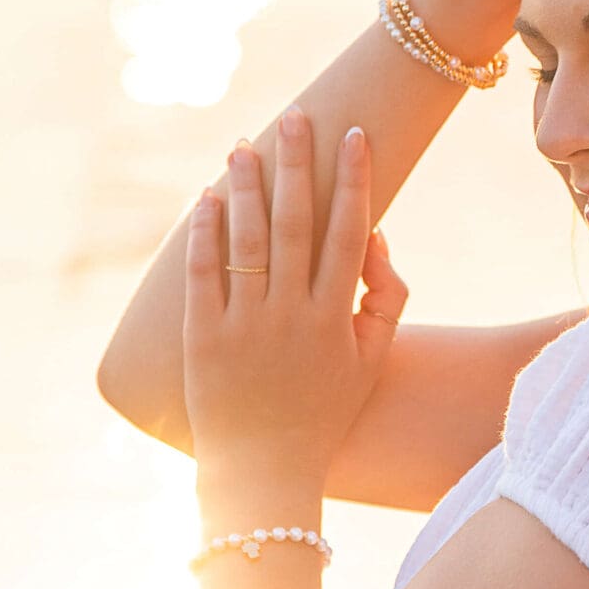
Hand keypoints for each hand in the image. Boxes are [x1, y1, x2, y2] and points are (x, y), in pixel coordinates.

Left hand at [183, 108, 407, 488]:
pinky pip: (203, 276)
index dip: (354, 180)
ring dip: (245, 187)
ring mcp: (245, 327)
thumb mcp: (370, 361)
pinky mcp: (202, 340)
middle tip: (297, 116)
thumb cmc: (323, 412)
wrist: (264, 472)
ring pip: (246, 242)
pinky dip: (204, 234)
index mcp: (336, 318)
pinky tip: (206, 199)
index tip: (354, 135)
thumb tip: (376, 236)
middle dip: (296, 164)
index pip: (350, 232)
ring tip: (243, 145)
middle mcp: (292, 317)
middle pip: (295, 223)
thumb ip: (386, 299)